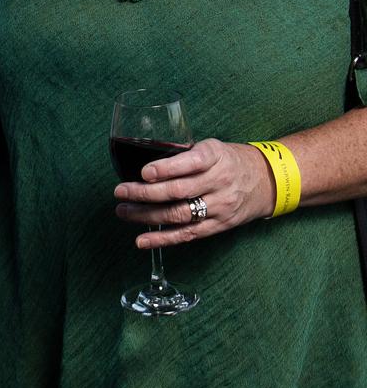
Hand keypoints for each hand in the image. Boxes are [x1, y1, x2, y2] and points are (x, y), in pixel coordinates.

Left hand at [113, 138, 274, 247]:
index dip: (166, 169)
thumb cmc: (230, 160)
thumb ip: (184, 154)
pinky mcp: (218, 226)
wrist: (267, 181)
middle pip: (179, 191)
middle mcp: (218, 182)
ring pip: (179, 215)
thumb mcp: (212, 147)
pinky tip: (142, 240)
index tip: (144, 172)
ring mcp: (219, 207)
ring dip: (147, 216)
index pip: (190, 163)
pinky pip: (187, 235)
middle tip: (120, 192)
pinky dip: (162, 239)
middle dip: (145, 193)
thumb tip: (144, 158)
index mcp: (215, 157)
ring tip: (123, 211)